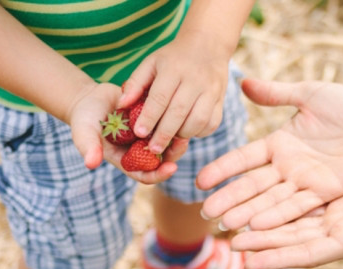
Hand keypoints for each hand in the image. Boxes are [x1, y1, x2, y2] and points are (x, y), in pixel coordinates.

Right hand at [67, 82, 188, 183]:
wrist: (89, 98)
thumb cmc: (84, 119)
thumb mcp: (84, 133)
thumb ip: (88, 147)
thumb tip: (90, 163)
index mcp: (126, 160)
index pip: (145, 175)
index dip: (159, 174)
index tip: (171, 168)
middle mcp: (140, 150)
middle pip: (162, 159)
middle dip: (174, 153)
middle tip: (182, 143)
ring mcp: (147, 134)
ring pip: (168, 140)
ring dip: (177, 135)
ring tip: (184, 125)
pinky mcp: (152, 118)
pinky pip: (166, 121)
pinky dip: (173, 117)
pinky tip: (179, 109)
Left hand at [119, 30, 229, 154]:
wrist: (208, 45)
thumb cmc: (173, 59)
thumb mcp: (151, 63)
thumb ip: (135, 83)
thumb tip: (121, 105)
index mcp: (174, 69)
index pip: (160, 97)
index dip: (149, 117)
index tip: (139, 133)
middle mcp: (195, 79)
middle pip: (179, 112)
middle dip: (165, 133)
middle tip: (153, 148)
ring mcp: (211, 90)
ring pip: (198, 120)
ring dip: (183, 134)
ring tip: (171, 139)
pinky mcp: (221, 100)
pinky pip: (212, 123)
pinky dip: (199, 133)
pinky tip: (187, 131)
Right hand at [196, 78, 342, 230]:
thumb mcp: (311, 94)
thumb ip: (277, 93)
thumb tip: (241, 82)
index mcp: (280, 143)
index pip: (244, 159)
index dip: (223, 170)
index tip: (200, 182)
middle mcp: (288, 166)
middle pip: (252, 185)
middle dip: (228, 199)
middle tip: (205, 212)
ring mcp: (305, 182)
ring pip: (270, 200)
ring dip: (247, 213)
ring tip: (223, 225)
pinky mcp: (324, 194)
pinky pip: (296, 207)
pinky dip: (276, 217)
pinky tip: (255, 227)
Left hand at [231, 155, 342, 268]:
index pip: (305, 253)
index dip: (277, 258)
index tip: (248, 263)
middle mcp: (335, 229)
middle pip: (290, 238)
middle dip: (260, 241)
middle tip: (228, 241)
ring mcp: (331, 212)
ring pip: (288, 218)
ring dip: (261, 222)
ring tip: (232, 222)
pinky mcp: (330, 193)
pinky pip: (296, 198)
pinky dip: (275, 201)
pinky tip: (254, 199)